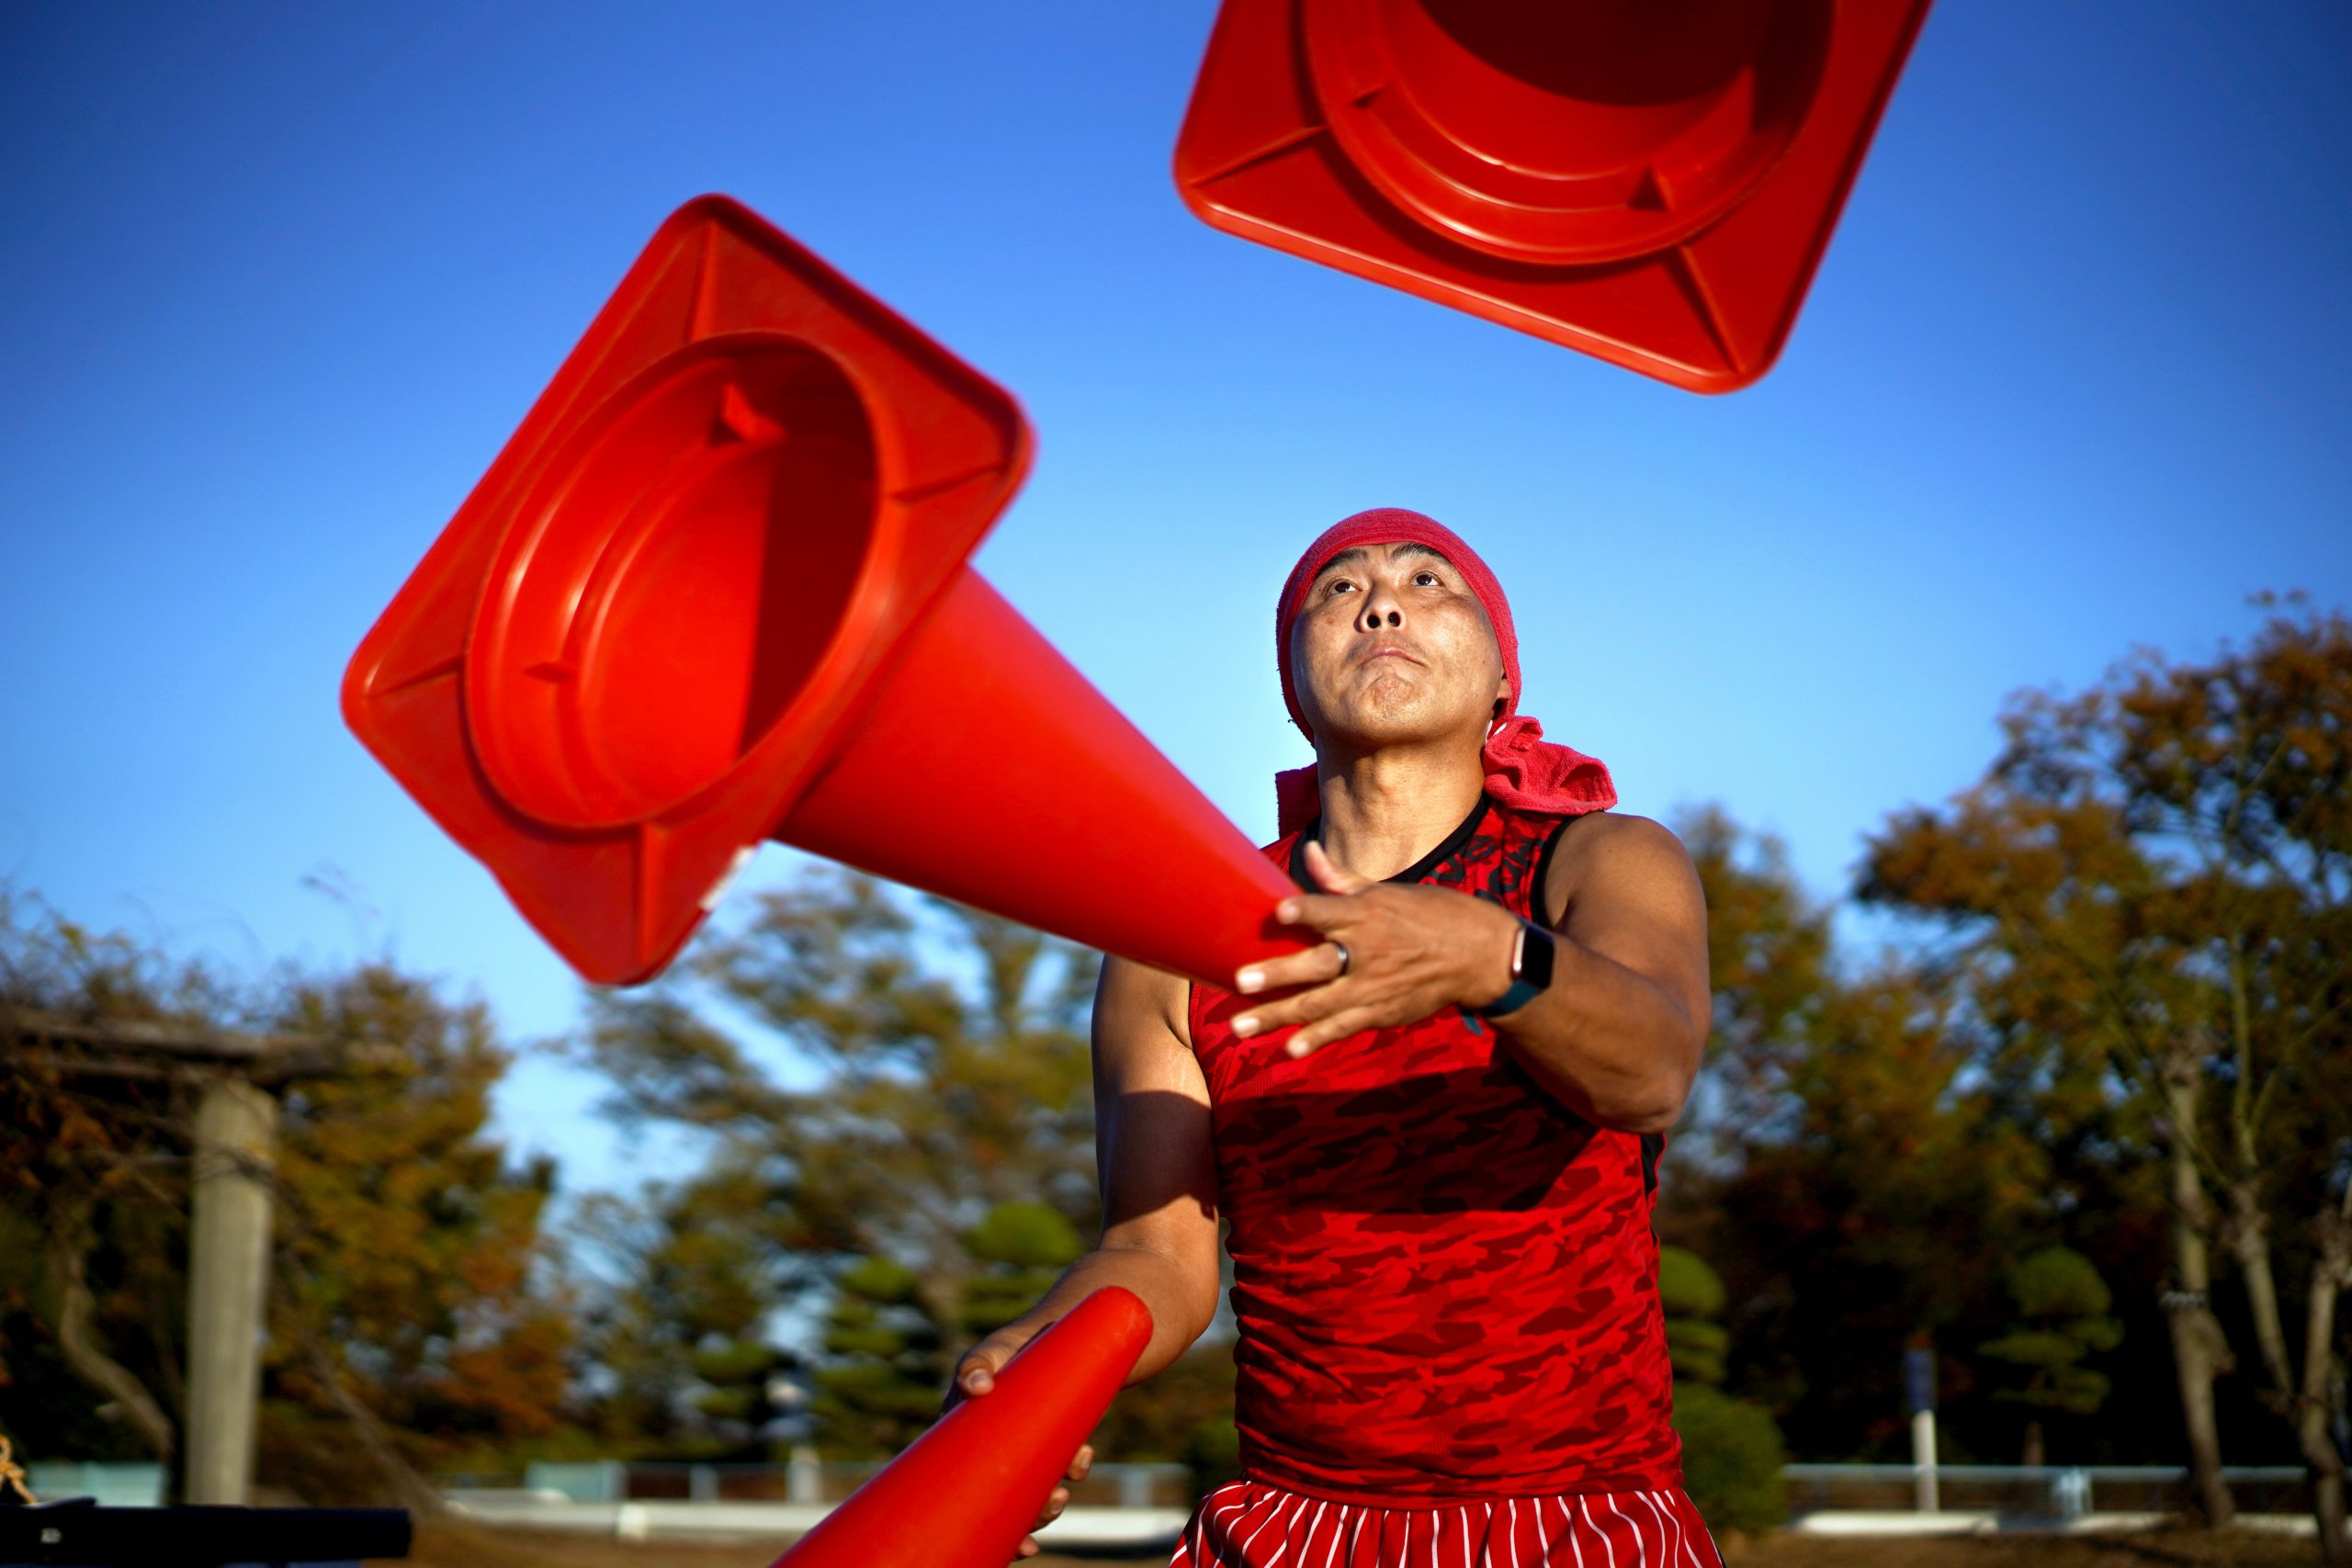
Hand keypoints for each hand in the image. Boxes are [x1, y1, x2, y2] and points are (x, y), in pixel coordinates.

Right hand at [949, 1324, 1095, 1558]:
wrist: (1056, 1330)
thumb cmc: (1015, 1345)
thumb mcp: (994, 1350)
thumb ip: (977, 1363)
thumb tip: (976, 1388)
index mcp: (965, 1438)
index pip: (966, 1491)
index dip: (990, 1524)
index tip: (1022, 1546)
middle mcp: (990, 1450)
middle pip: (1006, 1503)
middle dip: (1033, 1517)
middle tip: (1057, 1501)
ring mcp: (1021, 1447)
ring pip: (1033, 1492)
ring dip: (1050, 1501)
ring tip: (1066, 1487)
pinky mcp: (1048, 1439)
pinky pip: (1057, 1468)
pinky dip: (1071, 1469)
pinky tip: (1081, 1457)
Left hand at [1230, 839, 1520, 1055]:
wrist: (1479, 956)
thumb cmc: (1431, 914)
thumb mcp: (1390, 891)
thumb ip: (1342, 881)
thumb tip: (1309, 852)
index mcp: (1369, 914)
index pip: (1330, 911)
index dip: (1304, 911)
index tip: (1278, 913)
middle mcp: (1368, 951)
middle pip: (1317, 965)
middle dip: (1277, 975)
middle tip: (1240, 981)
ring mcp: (1374, 987)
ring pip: (1319, 1005)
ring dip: (1277, 1016)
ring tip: (1239, 1026)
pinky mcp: (1382, 1012)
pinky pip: (1343, 1028)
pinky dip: (1316, 1039)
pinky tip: (1288, 1048)